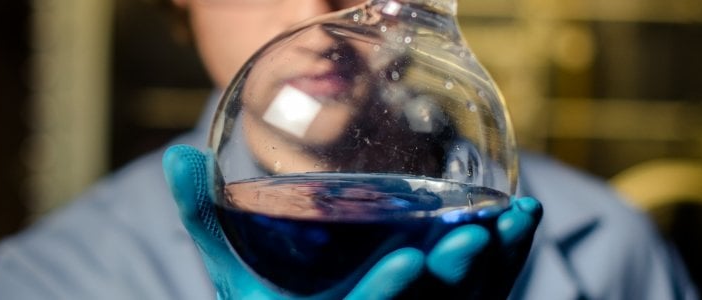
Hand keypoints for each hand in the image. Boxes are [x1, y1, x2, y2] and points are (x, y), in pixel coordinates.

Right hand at [163, 145, 540, 298]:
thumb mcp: (233, 275)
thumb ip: (206, 218)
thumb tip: (179, 154)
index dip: (383, 297)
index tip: (407, 258)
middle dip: (454, 286)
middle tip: (475, 237)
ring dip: (497, 269)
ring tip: (516, 215)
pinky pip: (484, 299)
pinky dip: (507, 263)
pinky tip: (521, 220)